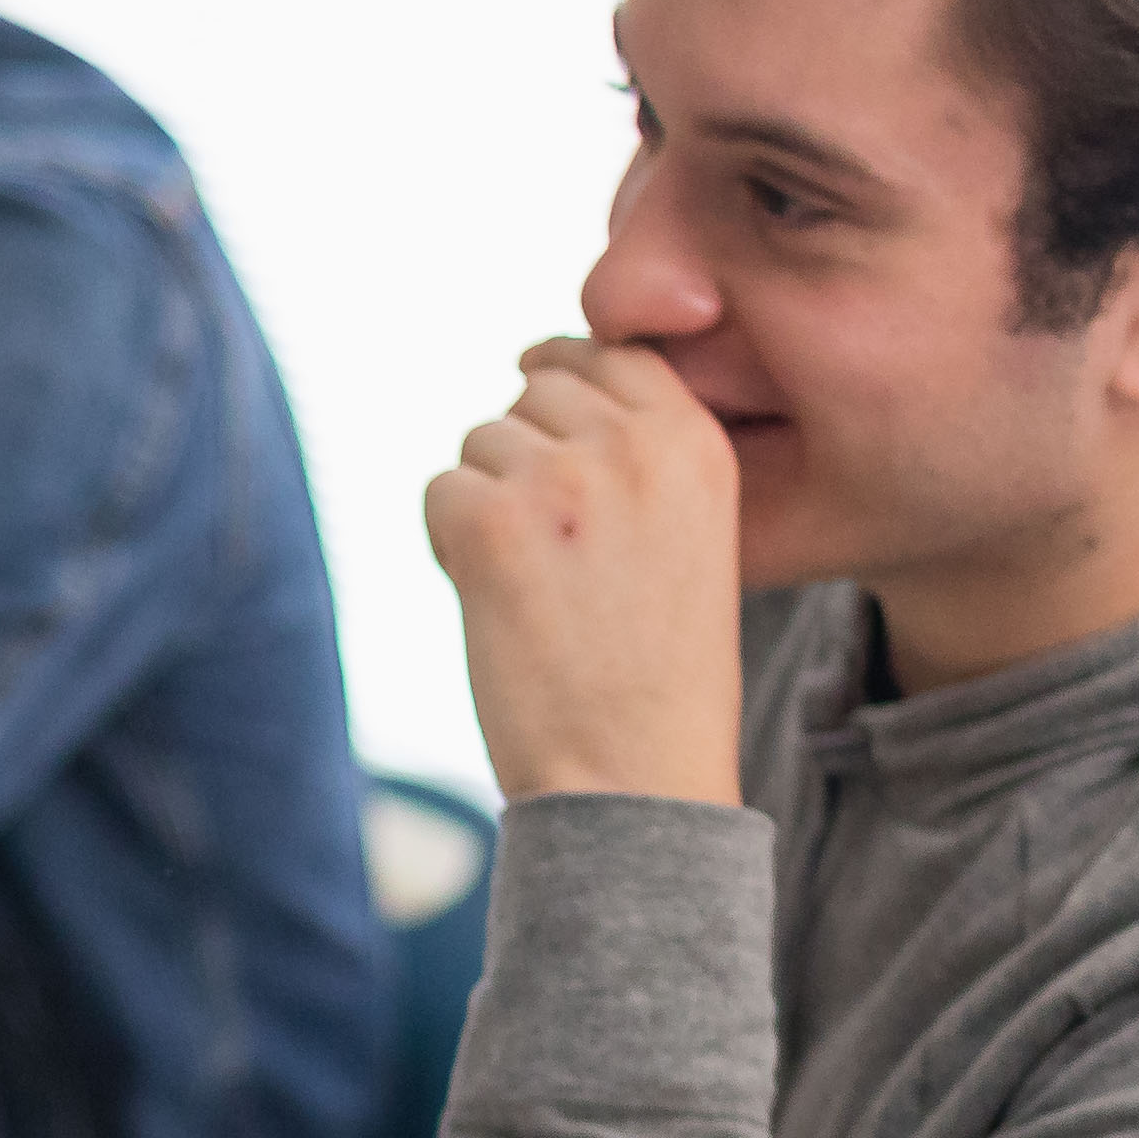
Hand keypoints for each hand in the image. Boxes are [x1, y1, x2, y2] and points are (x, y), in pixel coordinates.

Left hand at [421, 335, 743, 806]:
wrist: (636, 785)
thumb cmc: (659, 681)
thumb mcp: (690, 537)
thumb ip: (637, 453)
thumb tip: (538, 366)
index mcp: (699, 444)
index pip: (613, 353)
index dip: (569, 389)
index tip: (561, 446)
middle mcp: (635, 445)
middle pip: (537, 389)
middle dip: (526, 456)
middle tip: (558, 558)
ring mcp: (562, 479)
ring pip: (481, 441)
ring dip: (488, 508)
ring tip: (539, 595)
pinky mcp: (491, 523)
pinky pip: (439, 491)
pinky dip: (450, 548)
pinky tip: (499, 609)